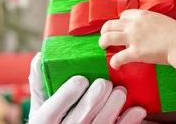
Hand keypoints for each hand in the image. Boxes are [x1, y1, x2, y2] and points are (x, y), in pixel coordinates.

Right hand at [28, 52, 146, 123]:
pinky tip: (137, 109)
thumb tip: (39, 57)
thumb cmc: (51, 120)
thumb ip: (39, 84)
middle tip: (105, 83)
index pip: (54, 109)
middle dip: (95, 98)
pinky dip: (129, 121)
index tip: (81, 79)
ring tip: (121, 91)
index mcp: (46, 120)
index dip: (68, 94)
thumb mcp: (39, 105)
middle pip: (81, 116)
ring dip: (113, 107)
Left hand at [99, 9, 175, 68]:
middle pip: (110, 24)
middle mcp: (134, 24)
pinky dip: (114, 62)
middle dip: (105, 30)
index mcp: (141, 14)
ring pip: (108, 37)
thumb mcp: (161, 19)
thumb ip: (150, 22)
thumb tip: (146, 29)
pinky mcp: (135, 52)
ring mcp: (133, 37)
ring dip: (103, 42)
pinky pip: (117, 57)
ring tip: (104, 47)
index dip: (120, 22)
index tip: (121, 29)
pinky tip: (115, 65)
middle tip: (106, 37)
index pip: (123, 15)